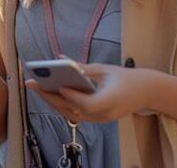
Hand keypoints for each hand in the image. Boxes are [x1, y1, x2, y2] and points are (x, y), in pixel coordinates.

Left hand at [25, 62, 149, 123]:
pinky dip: (60, 104)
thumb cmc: (125, 78)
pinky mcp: (96, 118)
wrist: (145, 92)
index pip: (87, 104)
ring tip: (36, 88)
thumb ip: (82, 67)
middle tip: (31, 84)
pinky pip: (74, 114)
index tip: (58, 86)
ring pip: (70, 114)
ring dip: (52, 102)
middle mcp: (103, 114)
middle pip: (73, 110)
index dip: (72, 96)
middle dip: (50, 97)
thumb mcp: (105, 69)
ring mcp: (99, 119)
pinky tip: (49, 93)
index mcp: (110, 100)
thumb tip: (61, 58)